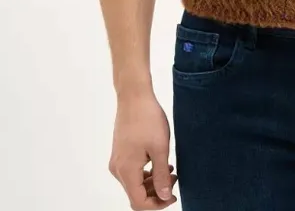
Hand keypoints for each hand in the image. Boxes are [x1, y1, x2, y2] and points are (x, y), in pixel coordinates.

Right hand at [109, 91, 177, 208]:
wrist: (134, 96)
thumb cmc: (148, 119)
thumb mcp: (160, 148)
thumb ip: (161, 175)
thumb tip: (164, 197)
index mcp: (126, 171)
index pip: (139, 203)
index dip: (157, 205)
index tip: (172, 196)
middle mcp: (118, 169)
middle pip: (136, 195)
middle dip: (156, 192)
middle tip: (174, 179)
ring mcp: (117, 161)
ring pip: (134, 184)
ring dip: (152, 182)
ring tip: (170, 170)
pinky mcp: (120, 153)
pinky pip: (132, 172)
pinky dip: (146, 173)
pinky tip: (160, 163)